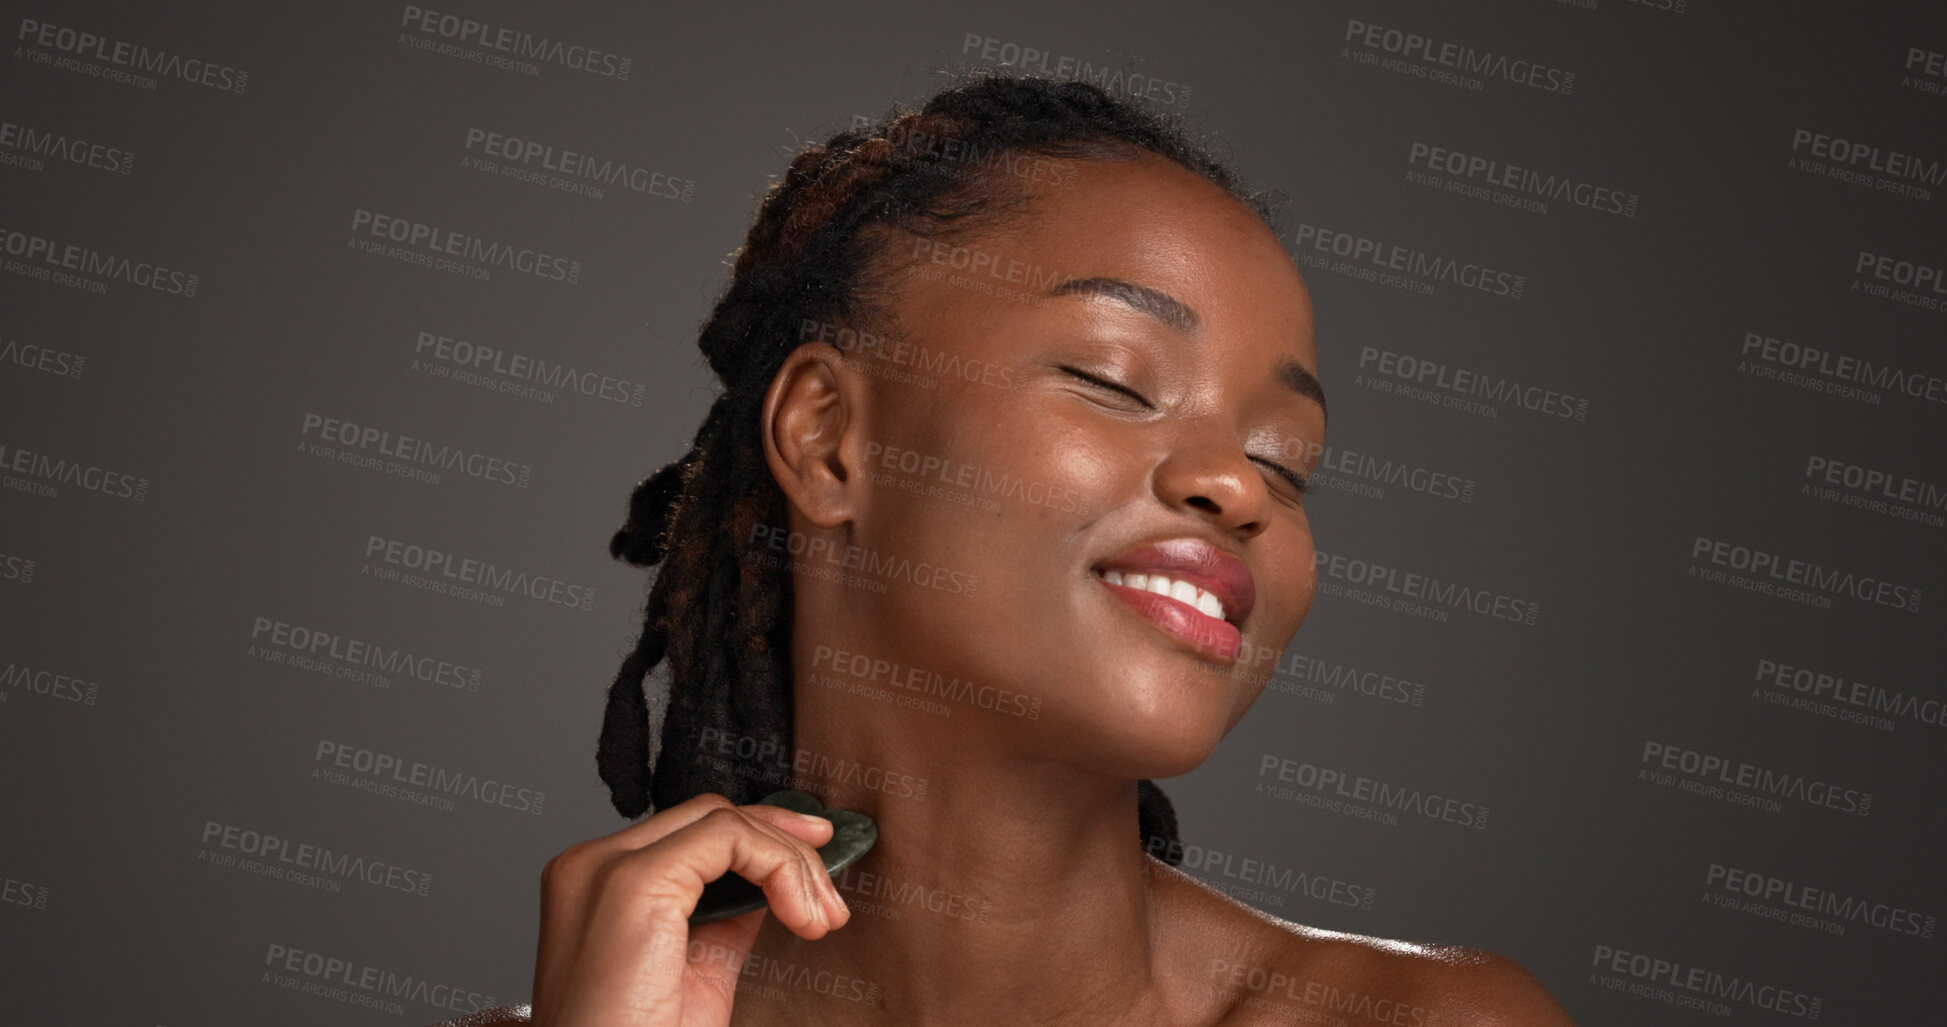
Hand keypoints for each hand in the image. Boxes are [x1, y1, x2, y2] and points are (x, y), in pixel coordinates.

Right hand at [530, 792, 851, 1025]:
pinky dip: (781, 867)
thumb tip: (769, 882)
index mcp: (592, 885)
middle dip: (784, 843)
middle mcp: (589, 865)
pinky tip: (801, 917)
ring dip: (792, 863)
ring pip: (724, 820)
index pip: (688, 831)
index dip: (760, 841)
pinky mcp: (635, 883)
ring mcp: (606, 869)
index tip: (812, 873)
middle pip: (707, 815)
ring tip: (822, 920)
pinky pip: (729, 837)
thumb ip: (722, 918)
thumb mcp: (695, 972)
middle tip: (829, 894)